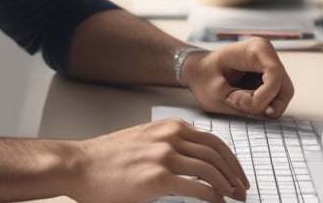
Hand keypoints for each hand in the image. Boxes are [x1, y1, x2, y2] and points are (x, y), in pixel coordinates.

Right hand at [69, 119, 249, 202]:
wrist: (80, 165)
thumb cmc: (106, 157)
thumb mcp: (143, 139)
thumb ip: (168, 143)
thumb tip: (193, 160)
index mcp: (169, 127)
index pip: (214, 141)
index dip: (231, 160)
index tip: (237, 175)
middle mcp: (170, 137)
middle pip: (218, 154)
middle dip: (235, 174)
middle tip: (242, 190)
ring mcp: (165, 156)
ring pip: (211, 170)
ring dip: (227, 187)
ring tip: (233, 199)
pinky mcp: (158, 178)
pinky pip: (197, 187)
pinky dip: (212, 196)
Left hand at [181, 39, 294, 118]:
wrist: (197, 71)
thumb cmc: (203, 76)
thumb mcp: (214, 92)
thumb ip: (241, 102)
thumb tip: (265, 109)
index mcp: (256, 49)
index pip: (275, 75)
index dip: (263, 96)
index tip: (239, 103)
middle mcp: (268, 56)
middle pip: (284, 89)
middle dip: (264, 104)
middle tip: (238, 106)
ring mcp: (271, 68)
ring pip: (281, 97)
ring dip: (262, 106)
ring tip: (236, 102)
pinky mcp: (269, 80)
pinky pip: (275, 99)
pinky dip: (260, 106)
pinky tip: (240, 100)